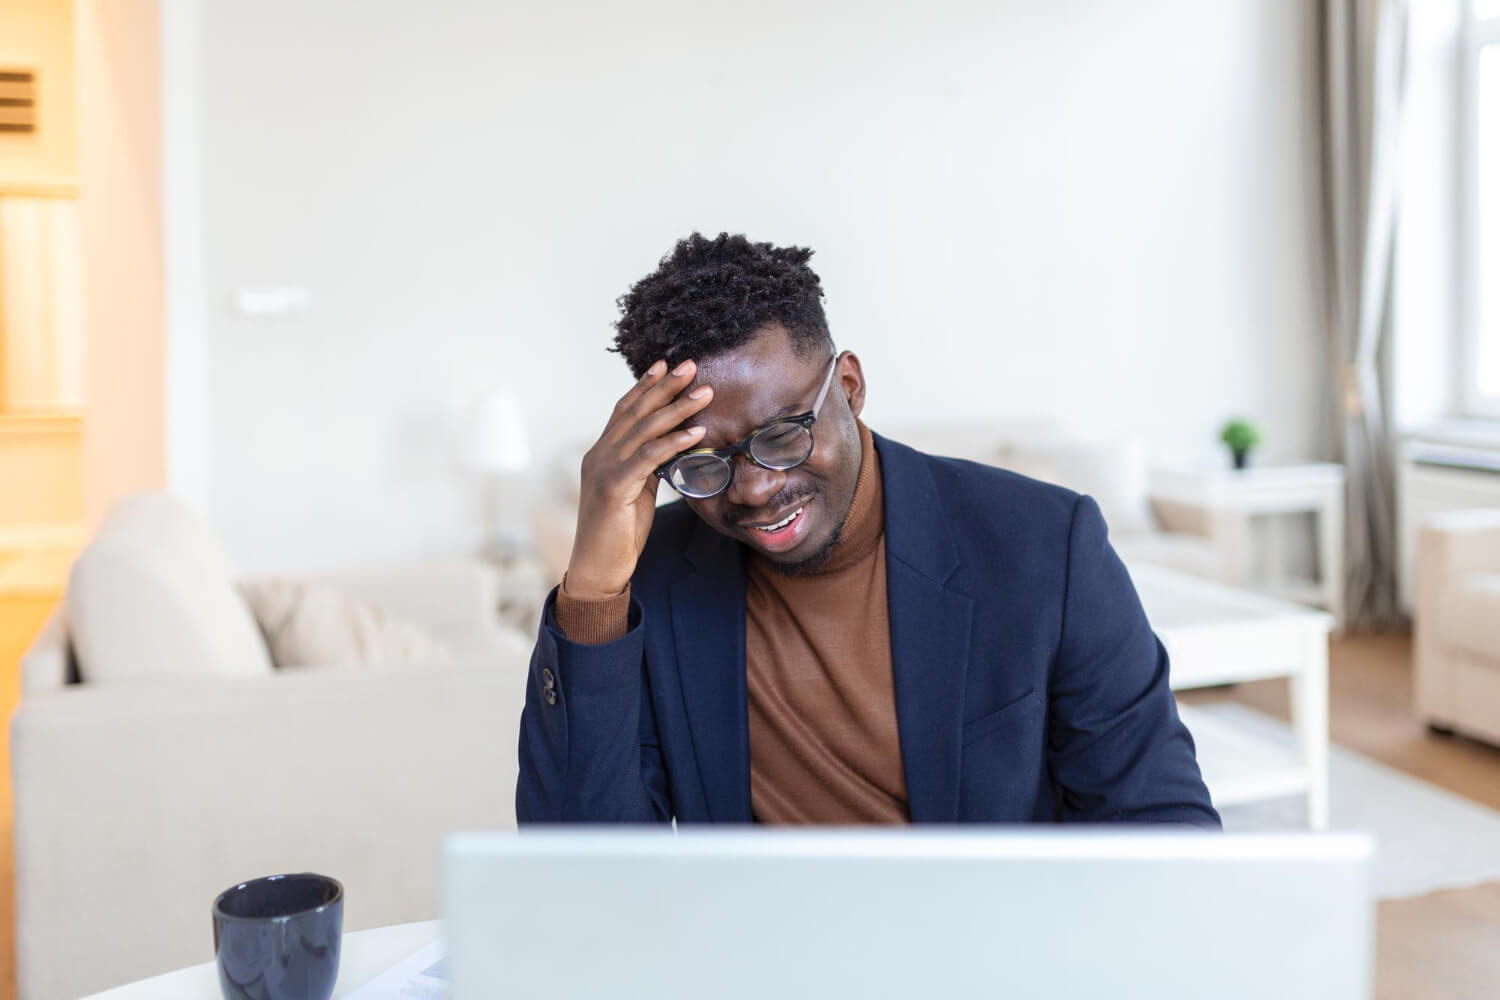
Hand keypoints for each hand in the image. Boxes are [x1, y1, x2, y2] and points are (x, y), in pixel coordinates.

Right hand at [564, 359, 712, 599]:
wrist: (598, 568)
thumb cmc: (619, 533)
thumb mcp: (635, 491)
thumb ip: (646, 467)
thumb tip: (671, 448)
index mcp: (602, 453)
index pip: (625, 410)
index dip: (645, 386)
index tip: (666, 364)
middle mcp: (599, 455)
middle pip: (635, 411)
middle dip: (665, 386)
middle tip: (691, 364)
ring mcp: (603, 470)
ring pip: (644, 429)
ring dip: (677, 408)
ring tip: (704, 392)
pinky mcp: (613, 488)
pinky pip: (648, 457)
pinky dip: (674, 442)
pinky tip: (696, 433)